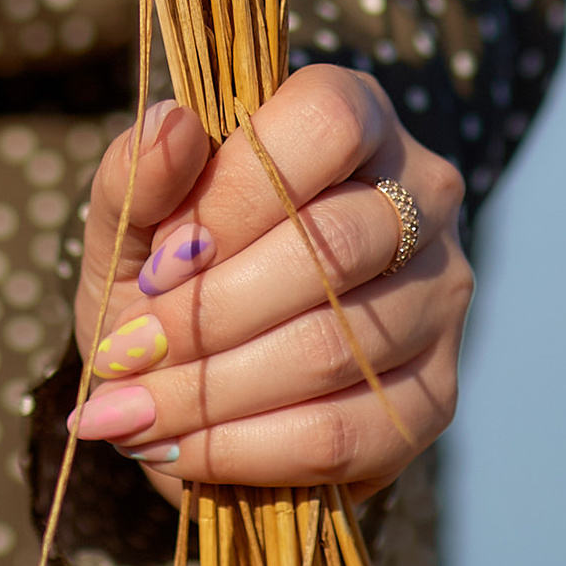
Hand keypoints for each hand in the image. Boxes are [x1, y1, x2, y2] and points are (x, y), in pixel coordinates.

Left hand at [64, 66, 471, 499]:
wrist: (198, 373)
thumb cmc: (165, 275)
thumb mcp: (130, 221)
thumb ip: (137, 171)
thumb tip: (171, 122)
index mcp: (358, 114)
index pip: (326, 124)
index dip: (237, 195)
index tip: (155, 267)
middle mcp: (422, 193)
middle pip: (332, 246)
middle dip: (209, 314)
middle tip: (125, 354)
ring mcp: (441, 295)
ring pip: (335, 347)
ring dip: (213, 391)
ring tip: (129, 411)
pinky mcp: (435, 394)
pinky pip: (346, 433)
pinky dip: (245, 450)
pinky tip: (178, 450)